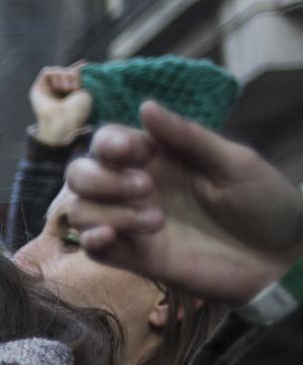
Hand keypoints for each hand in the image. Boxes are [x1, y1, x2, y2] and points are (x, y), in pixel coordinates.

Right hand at [28, 64, 92, 145]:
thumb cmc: (77, 110)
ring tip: (68, 89)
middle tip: (75, 88)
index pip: (70, 75)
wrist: (64, 121)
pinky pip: (47, 72)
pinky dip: (56, 75)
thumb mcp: (86, 90)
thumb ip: (81, 77)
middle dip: (73, 75)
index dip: (76, 69)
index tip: (85, 64)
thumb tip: (81, 64)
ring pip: (57, 70)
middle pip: (64, 71)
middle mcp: (56, 92)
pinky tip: (59, 87)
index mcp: (68, 94)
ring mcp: (46, 90)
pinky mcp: (37, 89)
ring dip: (65, 75)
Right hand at [65, 101, 302, 303]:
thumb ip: (187, 137)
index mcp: (158, 158)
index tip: (132, 152)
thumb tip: (145, 105)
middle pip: (81, 175)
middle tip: (145, 188)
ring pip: (82, 211)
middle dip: (100, 179)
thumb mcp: (234, 162)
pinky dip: (91, 240)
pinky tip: (108, 237)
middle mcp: (137, 188)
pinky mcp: (137, 258)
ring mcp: (133, 224)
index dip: (108, 144)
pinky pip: (94, 249)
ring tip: (154, 222)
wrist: (284, 257)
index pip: (108, 142)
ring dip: (107, 212)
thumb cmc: (265, 202)